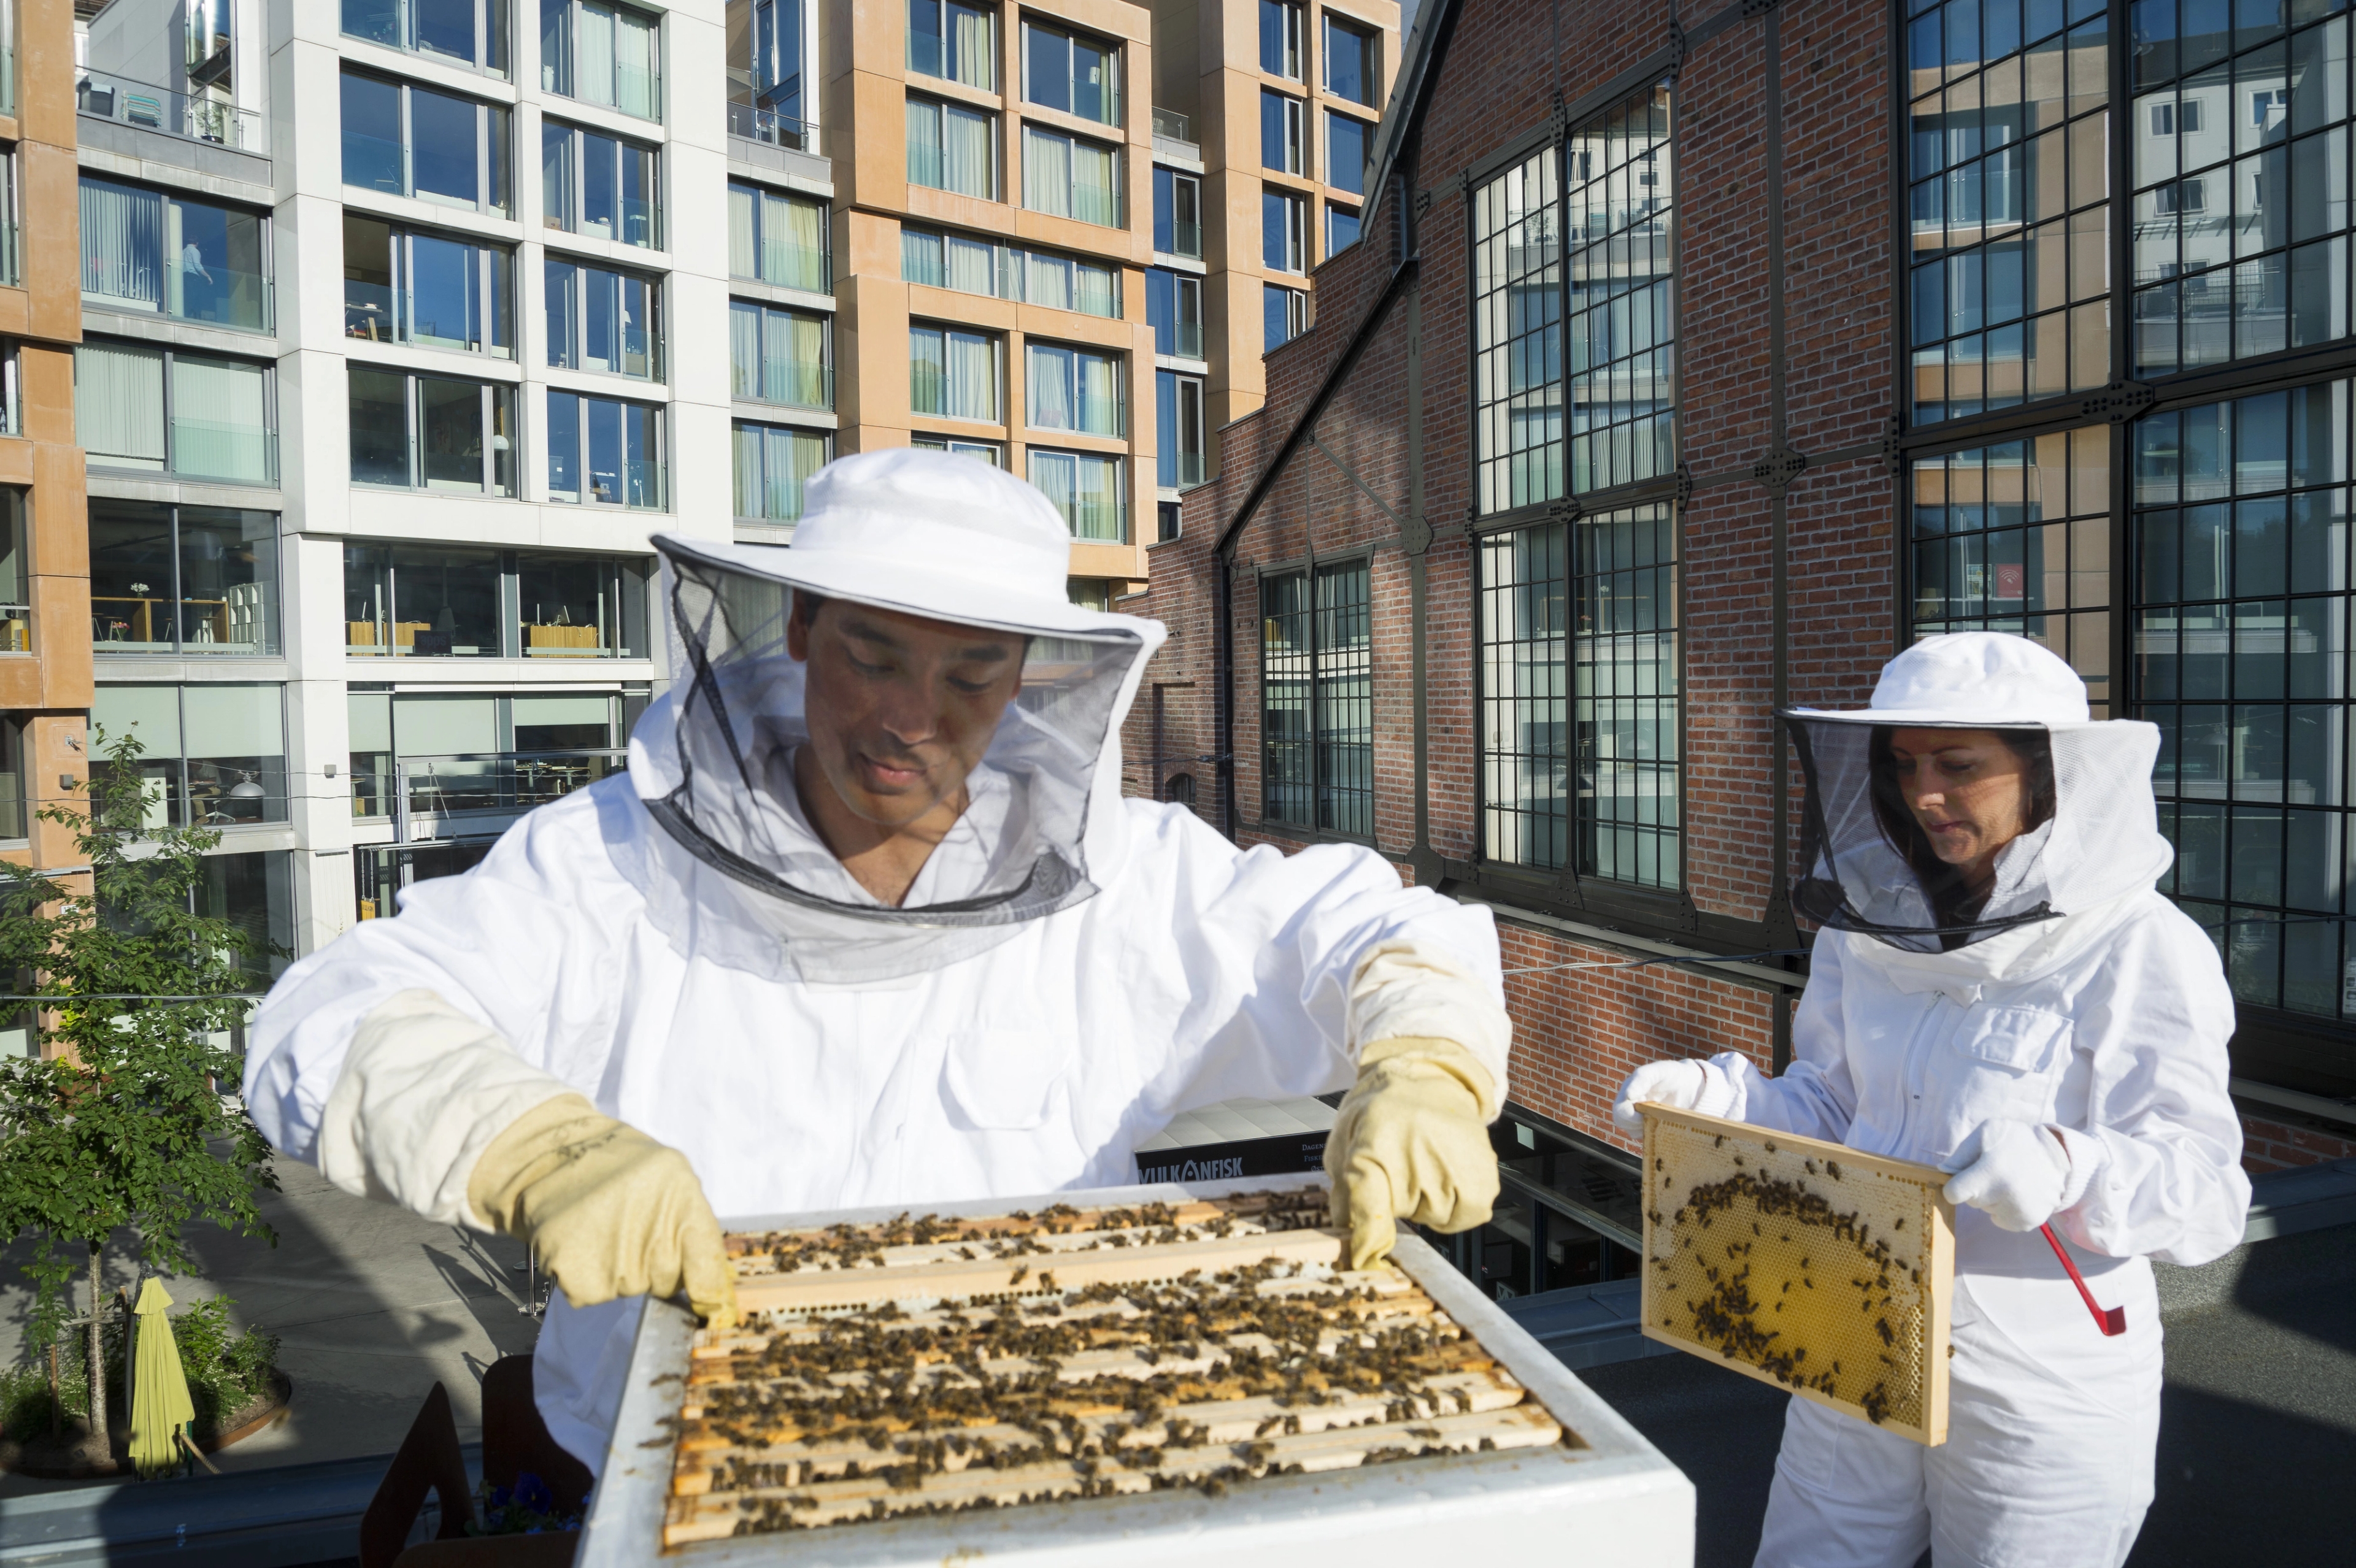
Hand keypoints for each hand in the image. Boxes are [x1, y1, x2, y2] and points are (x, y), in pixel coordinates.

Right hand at [468, 1094, 736, 1327]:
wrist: (548, 1157)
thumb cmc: (616, 1167)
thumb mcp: (669, 1175)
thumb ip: (694, 1224)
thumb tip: (712, 1289)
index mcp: (680, 1193)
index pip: (706, 1259)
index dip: (709, 1291)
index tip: (711, 1308)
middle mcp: (650, 1225)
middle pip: (667, 1281)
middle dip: (655, 1267)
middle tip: (631, 1232)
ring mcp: (612, 1252)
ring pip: (630, 1288)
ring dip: (619, 1270)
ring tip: (602, 1229)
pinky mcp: (575, 1272)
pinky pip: (594, 1294)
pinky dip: (587, 1278)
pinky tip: (581, 1243)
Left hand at [1323, 1036, 1499, 1270]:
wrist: (1427, 1078)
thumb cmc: (1381, 1115)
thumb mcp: (1345, 1149)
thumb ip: (1344, 1199)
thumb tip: (1350, 1246)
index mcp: (1372, 1146)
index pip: (1368, 1205)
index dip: (1366, 1238)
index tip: (1365, 1261)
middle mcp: (1417, 1152)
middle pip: (1411, 1216)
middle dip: (1402, 1206)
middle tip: (1401, 1172)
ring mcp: (1456, 1160)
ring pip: (1444, 1218)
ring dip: (1433, 1205)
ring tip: (1426, 1168)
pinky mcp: (1485, 1171)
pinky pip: (1471, 1210)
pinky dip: (1459, 1201)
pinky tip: (1447, 1171)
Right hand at [1611, 1059, 1709, 1132]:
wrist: (1692, 1084)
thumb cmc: (1673, 1074)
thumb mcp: (1659, 1071)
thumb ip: (1642, 1078)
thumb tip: (1627, 1095)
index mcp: (1629, 1090)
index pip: (1620, 1109)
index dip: (1629, 1116)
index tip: (1645, 1115)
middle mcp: (1632, 1104)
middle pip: (1622, 1122)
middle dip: (1636, 1124)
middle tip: (1654, 1118)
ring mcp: (1641, 1115)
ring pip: (1632, 1131)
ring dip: (1645, 1129)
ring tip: (1662, 1119)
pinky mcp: (1652, 1125)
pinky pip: (1646, 1136)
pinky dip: (1654, 1134)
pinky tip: (1665, 1125)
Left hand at [1940, 1120, 2069, 1232]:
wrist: (2059, 1155)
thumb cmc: (2017, 1140)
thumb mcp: (1987, 1133)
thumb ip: (1961, 1153)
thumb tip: (1943, 1172)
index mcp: (1990, 1172)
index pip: (1953, 1194)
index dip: (1956, 1186)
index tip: (1965, 1178)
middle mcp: (2005, 1195)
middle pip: (1972, 1202)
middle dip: (1978, 1189)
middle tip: (1996, 1173)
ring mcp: (2019, 1211)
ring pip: (1988, 1211)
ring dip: (1993, 1199)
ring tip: (2010, 1180)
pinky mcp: (2030, 1221)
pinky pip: (2003, 1221)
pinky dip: (2007, 1210)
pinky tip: (2019, 1193)